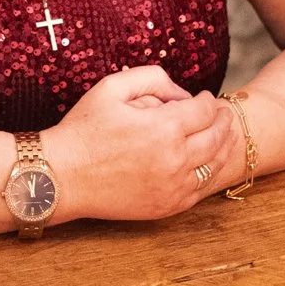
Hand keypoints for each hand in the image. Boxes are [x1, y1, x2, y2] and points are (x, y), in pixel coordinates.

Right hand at [43, 67, 242, 223]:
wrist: (61, 177)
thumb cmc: (83, 130)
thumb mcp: (111, 87)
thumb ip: (151, 78)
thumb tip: (181, 93)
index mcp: (163, 128)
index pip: (205, 111)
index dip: (209, 101)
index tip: (205, 97)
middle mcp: (174, 159)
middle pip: (217, 137)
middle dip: (223, 122)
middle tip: (223, 114)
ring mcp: (172, 187)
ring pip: (214, 165)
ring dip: (223, 148)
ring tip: (223, 136)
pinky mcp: (166, 207)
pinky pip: (200, 190)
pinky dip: (208, 174)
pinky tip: (206, 164)